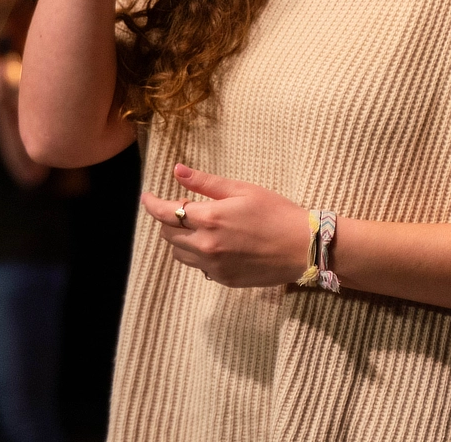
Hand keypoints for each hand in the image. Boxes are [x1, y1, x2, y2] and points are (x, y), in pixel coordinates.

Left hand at [140, 163, 310, 286]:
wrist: (303, 247)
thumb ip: (205, 182)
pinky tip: (215, 243)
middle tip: (183, 208)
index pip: (166, 213)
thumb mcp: (242, 190)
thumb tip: (177, 170)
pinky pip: (198, 266)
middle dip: (168, 219)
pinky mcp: (223, 280)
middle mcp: (206, 245)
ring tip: (197, 226)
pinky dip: (197, 253)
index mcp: (210, 219)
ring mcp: (214, 266)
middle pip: (168, 234)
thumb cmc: (276, 212)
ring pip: (179, 253)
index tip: (146, 197)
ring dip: (180, 238)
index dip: (152, 204)